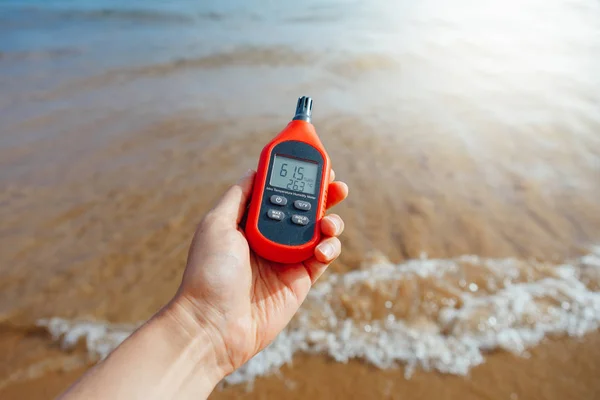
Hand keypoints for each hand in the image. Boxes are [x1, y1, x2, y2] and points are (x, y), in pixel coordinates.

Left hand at [170, 169, 347, 375]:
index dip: (295, 175)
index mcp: (250, 221)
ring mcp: (287, 257)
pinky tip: (322, 248)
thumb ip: (239, 196)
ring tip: (328, 222)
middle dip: (323, 193)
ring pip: (319, 229)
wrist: (213, 325)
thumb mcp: (216, 224)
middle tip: (337, 183)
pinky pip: (324, 256)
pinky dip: (330, 247)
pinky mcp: (300, 279)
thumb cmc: (209, 273)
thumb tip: (255, 170)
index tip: (311, 160)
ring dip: (330, 219)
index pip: (278, 191)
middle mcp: (270, 236)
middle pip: (304, 207)